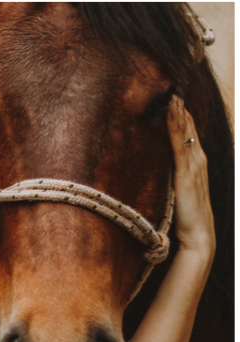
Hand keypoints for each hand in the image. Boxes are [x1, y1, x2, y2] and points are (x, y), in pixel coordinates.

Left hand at [167, 96, 215, 257]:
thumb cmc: (188, 217)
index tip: (174, 99)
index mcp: (196, 164)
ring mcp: (194, 166)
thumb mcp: (180, 193)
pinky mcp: (186, 173)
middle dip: (181, 108)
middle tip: (173, 88)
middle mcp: (198, 161)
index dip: (182, 116)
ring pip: (186, 132)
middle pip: (190, 128)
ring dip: (179, 112)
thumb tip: (161, 172)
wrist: (199, 234)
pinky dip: (176, 127)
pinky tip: (171, 113)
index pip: (189, 134)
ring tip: (172, 93)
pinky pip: (180, 144)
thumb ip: (173, 179)